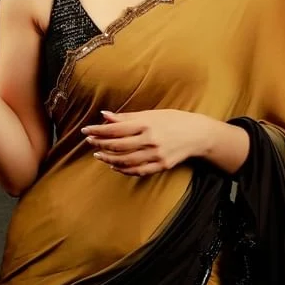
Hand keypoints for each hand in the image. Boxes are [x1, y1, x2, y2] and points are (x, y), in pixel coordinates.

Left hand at [80, 109, 209, 175]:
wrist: (198, 134)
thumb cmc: (174, 120)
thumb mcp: (152, 114)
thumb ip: (127, 117)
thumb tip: (104, 116)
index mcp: (147, 124)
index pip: (116, 129)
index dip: (98, 131)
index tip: (86, 131)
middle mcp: (151, 140)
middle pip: (118, 145)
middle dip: (100, 144)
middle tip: (89, 142)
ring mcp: (156, 155)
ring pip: (125, 160)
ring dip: (108, 159)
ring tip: (98, 156)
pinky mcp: (161, 165)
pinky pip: (138, 170)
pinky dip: (124, 169)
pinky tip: (114, 166)